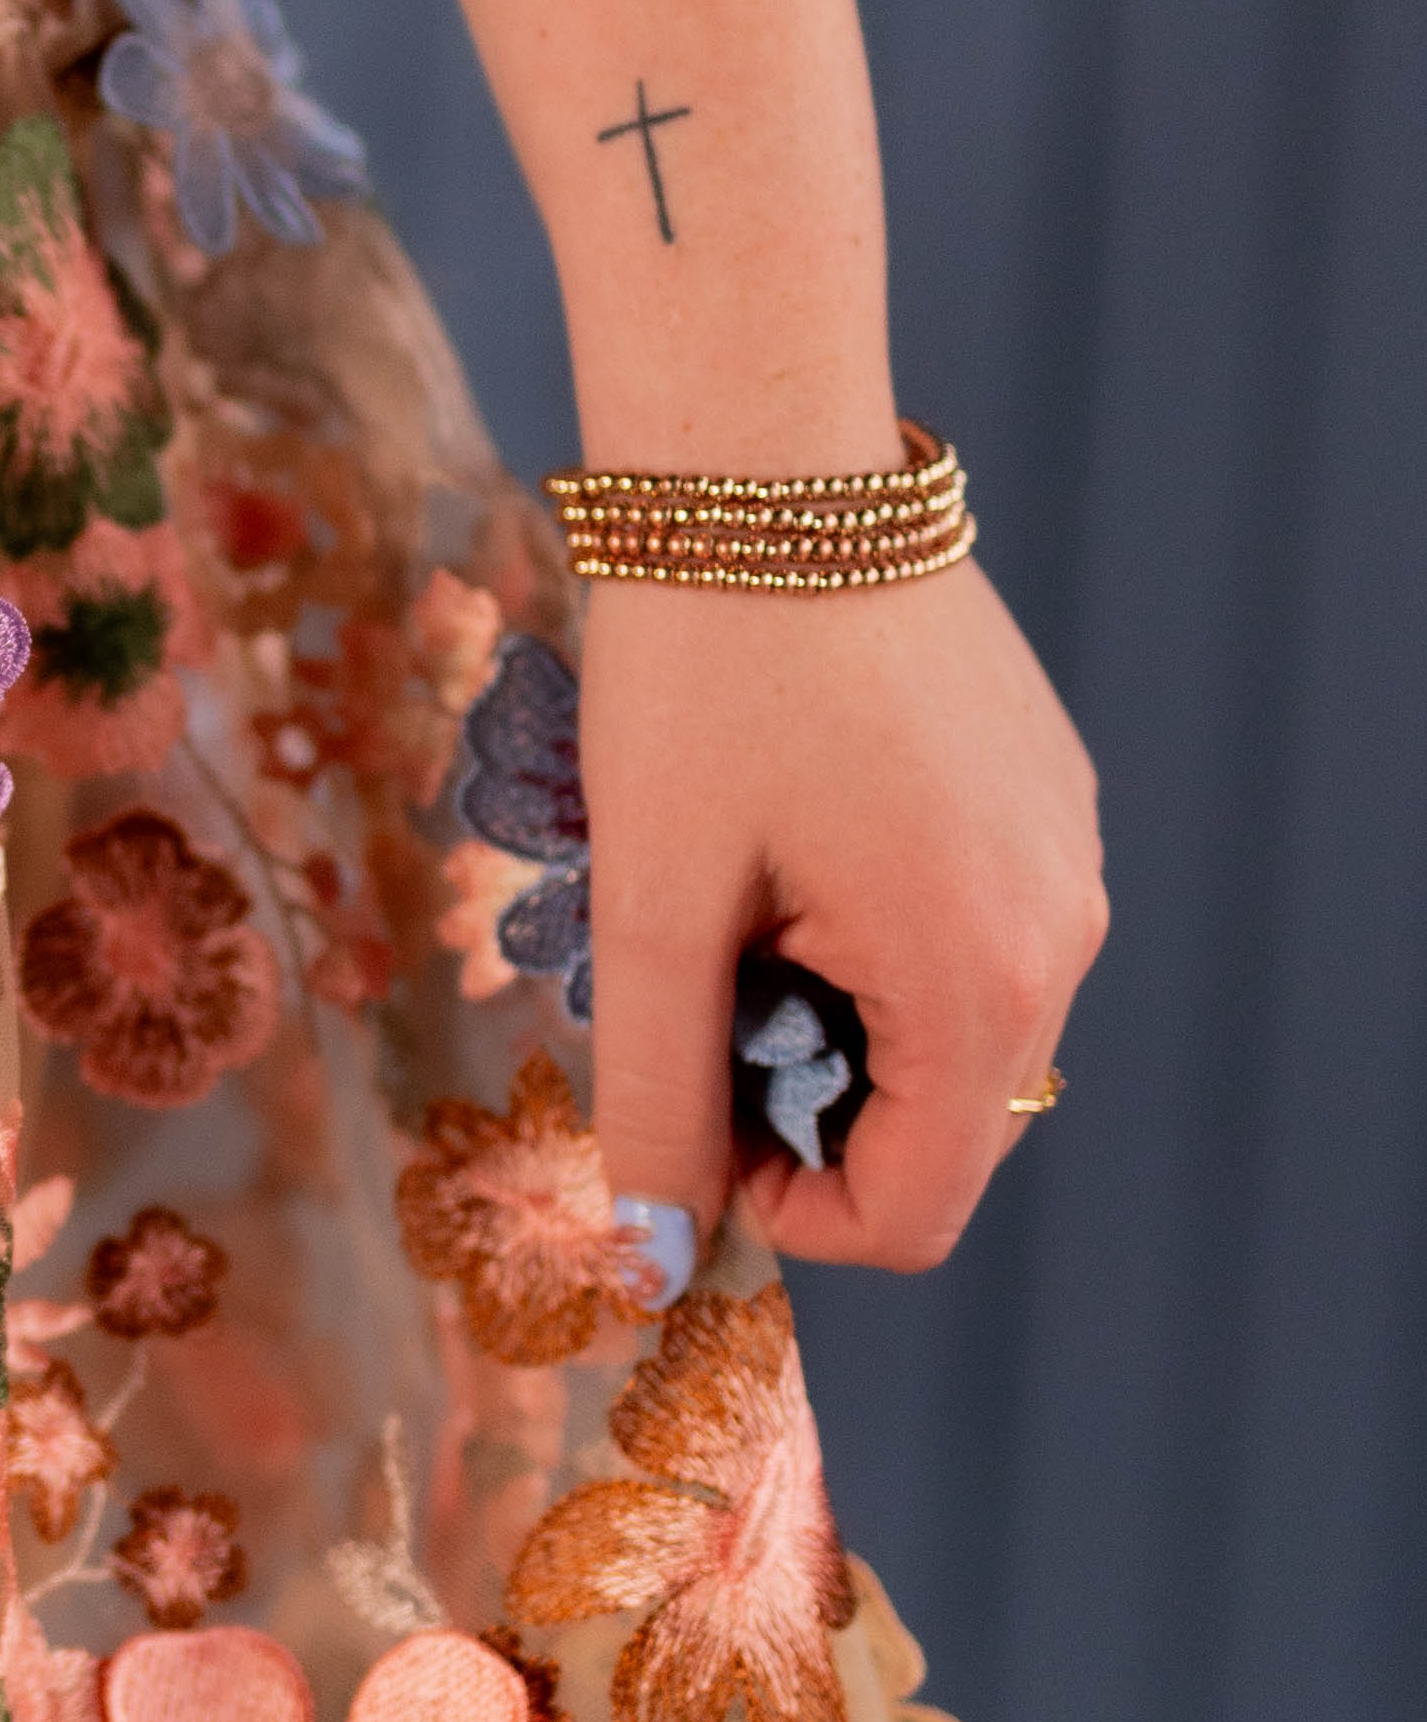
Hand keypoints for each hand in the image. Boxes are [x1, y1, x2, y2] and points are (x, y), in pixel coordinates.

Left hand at [574, 562, 1107, 1272]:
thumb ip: (655, 1095)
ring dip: (832, 1018)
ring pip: (953, 1030)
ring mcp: (1069, 852)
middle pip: (942, 1128)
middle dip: (804, 1106)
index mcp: (979, 977)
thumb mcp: (652, 903)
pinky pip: (972, 930)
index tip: (684, 1127)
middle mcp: (1063, 928)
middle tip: (690, 989)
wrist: (766, 465)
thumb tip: (652, 1256)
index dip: (787, 1215)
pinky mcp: (1049, 792)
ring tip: (735, 900)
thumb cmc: (699, 675)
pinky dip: (873, 937)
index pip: (915, 1213)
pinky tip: (789, 836)